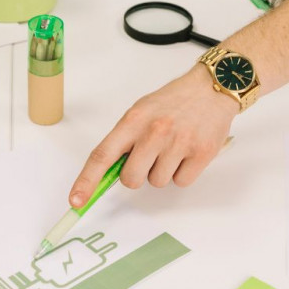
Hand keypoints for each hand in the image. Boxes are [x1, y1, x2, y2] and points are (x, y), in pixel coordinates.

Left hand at [69, 67, 235, 206]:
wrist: (212, 87)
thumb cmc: (173, 102)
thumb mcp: (141, 111)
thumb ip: (124, 140)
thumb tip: (108, 172)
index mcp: (133, 120)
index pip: (103, 155)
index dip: (87, 181)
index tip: (76, 200)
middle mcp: (154, 132)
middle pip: (131, 179)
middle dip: (137, 175)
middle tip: (149, 157)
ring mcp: (179, 143)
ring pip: (158, 182)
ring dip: (163, 172)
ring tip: (173, 148)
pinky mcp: (201, 154)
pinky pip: (181, 181)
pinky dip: (183, 172)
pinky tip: (188, 152)